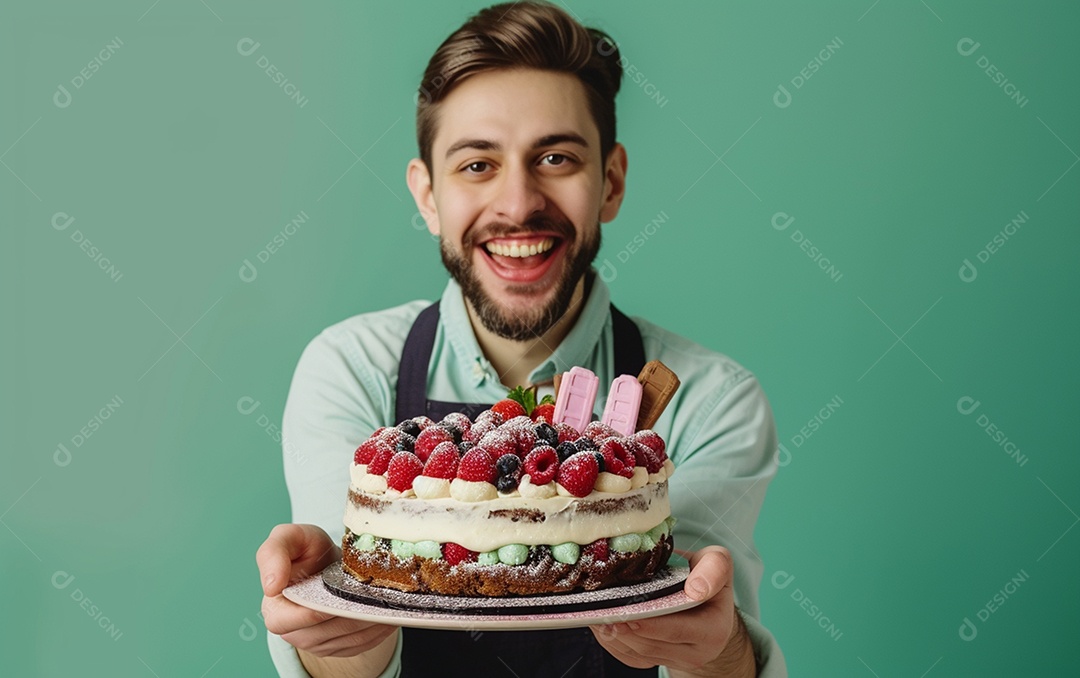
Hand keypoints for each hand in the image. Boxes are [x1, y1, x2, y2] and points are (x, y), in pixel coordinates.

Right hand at [256, 523, 397, 657]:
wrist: (328, 561)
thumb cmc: (307, 549)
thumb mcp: (288, 538)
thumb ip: (273, 553)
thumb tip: (271, 586)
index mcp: (275, 609)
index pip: (287, 622)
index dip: (311, 612)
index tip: (335, 595)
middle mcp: (294, 632)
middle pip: (323, 633)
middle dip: (348, 616)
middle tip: (370, 598)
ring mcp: (317, 643)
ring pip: (346, 639)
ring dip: (367, 623)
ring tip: (384, 603)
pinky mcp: (339, 647)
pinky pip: (360, 645)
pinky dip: (377, 631)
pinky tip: (387, 614)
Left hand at [589, 546, 754, 676]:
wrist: (706, 602)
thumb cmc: (706, 576)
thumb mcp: (718, 562)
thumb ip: (715, 567)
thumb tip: (696, 588)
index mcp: (713, 630)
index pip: (678, 629)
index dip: (651, 622)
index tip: (628, 610)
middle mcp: (696, 652)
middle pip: (652, 643)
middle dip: (625, 626)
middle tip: (602, 609)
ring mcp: (674, 659)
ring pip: (637, 652)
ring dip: (614, 634)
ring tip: (596, 613)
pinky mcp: (656, 660)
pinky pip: (629, 657)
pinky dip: (611, 641)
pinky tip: (600, 622)